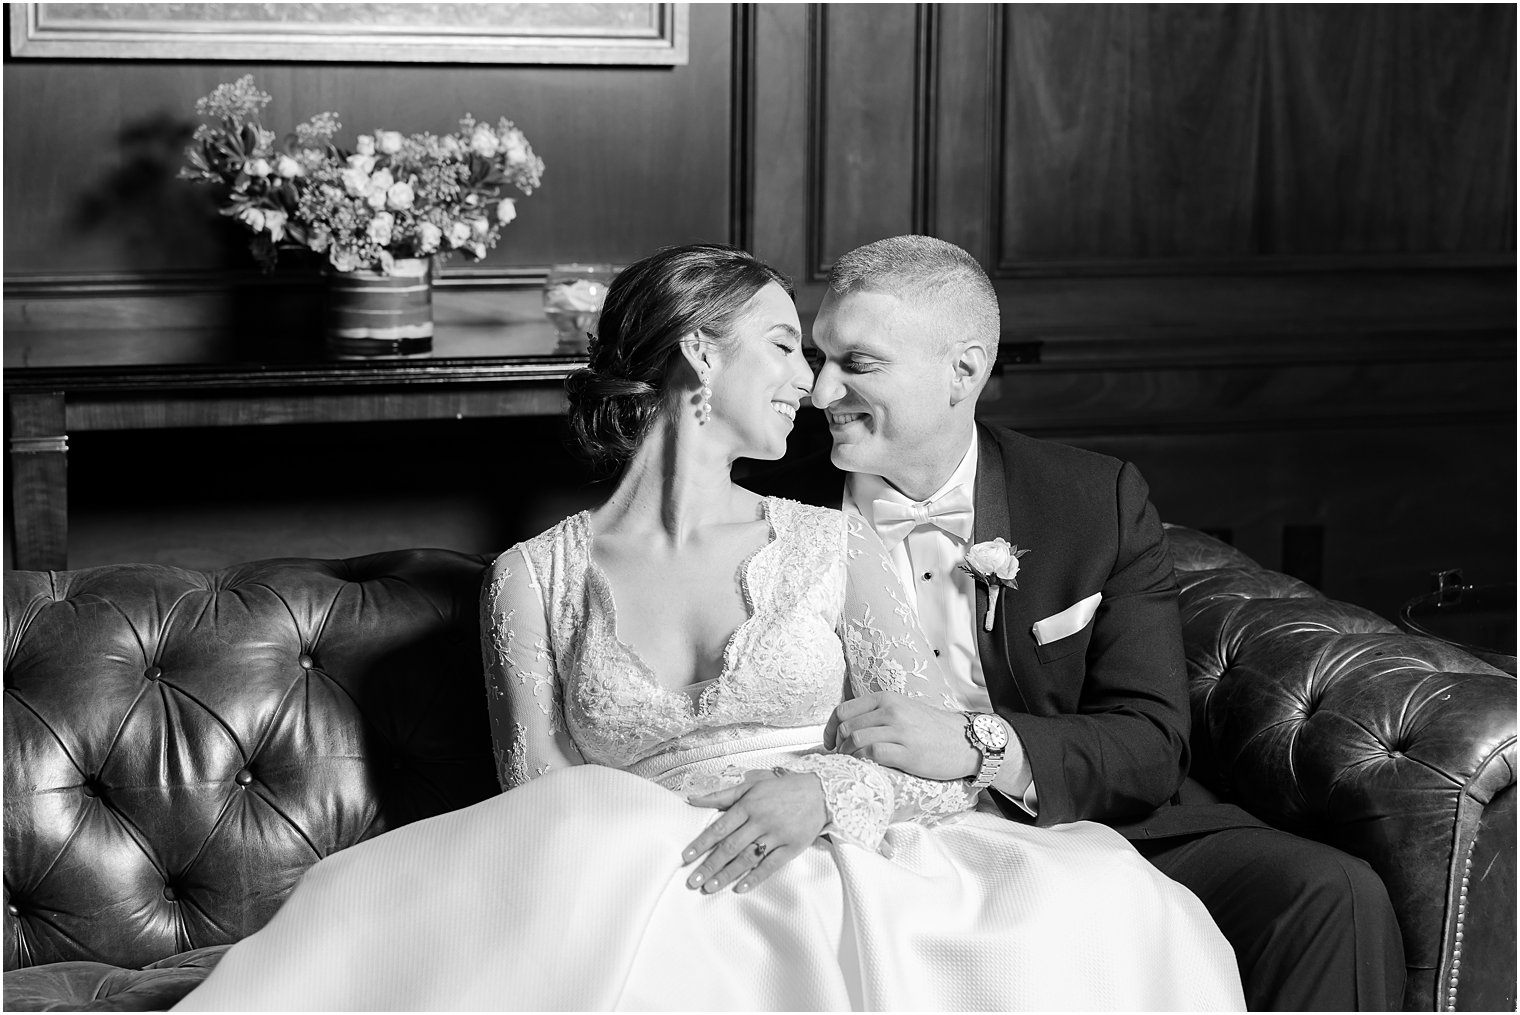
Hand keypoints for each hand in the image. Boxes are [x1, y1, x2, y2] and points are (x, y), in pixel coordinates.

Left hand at [682, 770, 825, 894]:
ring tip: (709, 888)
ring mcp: (777, 835)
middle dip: (709, 866)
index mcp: (748, 805)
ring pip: (747, 858)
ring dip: (727, 875)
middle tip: (692, 881)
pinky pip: (771, 866)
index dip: (701, 844)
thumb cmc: (781, 789)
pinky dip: (755, 878)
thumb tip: (692, 799)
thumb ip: (721, 795)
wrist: (819, 793)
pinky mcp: (792, 847)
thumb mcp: (751, 785)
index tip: (686, 858)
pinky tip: (740, 888)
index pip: (719, 828)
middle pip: (730, 847)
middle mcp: (761, 820)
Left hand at [828, 690, 978, 780]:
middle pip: (846, 727)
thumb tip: (847, 727)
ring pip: (855, 739)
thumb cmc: (933, 729)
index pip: (843, 710)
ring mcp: (900, 730)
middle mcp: (891, 711)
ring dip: (847, 755)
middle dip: (837, 745)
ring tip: (851, 764)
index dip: (830, 729)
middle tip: (841, 758)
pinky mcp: (908, 752)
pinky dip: (862, 762)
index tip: (830, 743)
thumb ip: (878, 713)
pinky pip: (873, 754)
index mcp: (887, 698)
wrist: (966, 741)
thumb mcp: (904, 709)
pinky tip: (865, 767)